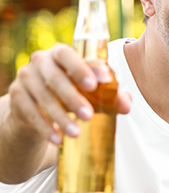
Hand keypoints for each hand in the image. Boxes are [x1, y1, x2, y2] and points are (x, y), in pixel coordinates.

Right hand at [9, 44, 130, 143]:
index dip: (79, 68)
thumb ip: (111, 94)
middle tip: (89, 115)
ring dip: (60, 117)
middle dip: (72, 97)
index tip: (94, 85)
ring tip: (77, 133)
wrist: (40, 100)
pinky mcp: (17, 97)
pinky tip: (58, 139)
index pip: (67, 55)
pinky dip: (45, 128)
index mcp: (60, 53)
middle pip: (54, 78)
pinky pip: (30, 113)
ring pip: (43, 98)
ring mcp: (26, 77)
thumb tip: (126, 105)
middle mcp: (40, 61)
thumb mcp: (91, 90)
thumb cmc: (74, 88)